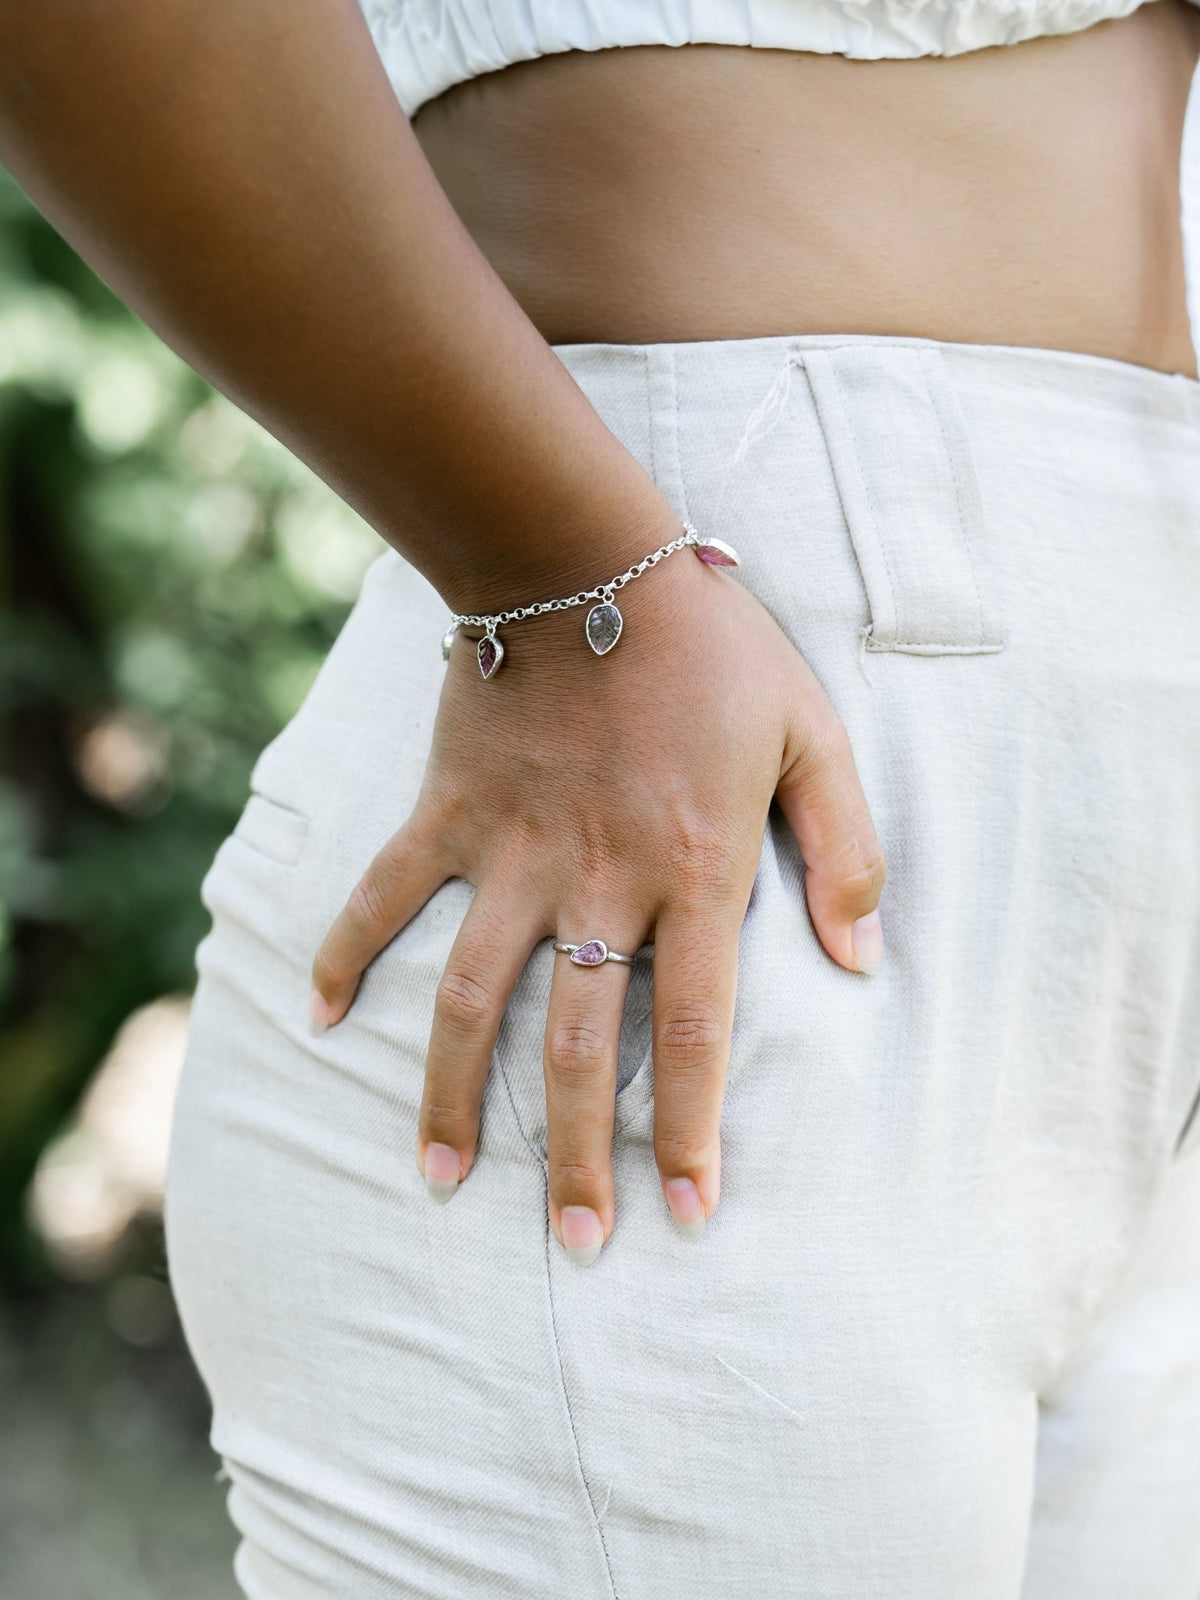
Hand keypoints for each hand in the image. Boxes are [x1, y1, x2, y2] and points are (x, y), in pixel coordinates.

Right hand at [309, 532, 886, 1260]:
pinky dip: (346, 954)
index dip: (691, 1133)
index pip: (694, 1034)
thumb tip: (861, 960)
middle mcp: (595, 881)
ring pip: (468, 999)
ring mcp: (510, 852)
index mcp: (692, 871)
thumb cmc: (712, 650)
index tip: (687, 1213)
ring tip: (441, 1182)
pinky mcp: (448, 814)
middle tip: (578, 1245)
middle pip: (576, 1047)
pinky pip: (383, 896)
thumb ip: (844, 848)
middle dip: (573, 1157)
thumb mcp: (812, 735)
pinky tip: (319, 1018)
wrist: (586, 557)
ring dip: (450, 1097)